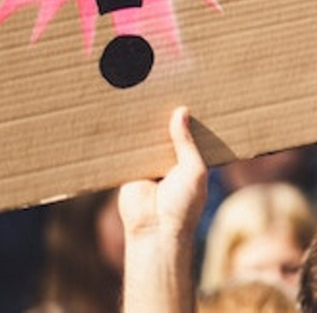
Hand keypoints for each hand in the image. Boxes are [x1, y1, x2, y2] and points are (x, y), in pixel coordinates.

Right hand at [119, 106, 206, 312]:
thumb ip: (186, 141)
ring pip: (147, 137)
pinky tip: (123, 114)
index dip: (189, 116)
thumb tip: (181, 111)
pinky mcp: (129, 169)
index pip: (189, 132)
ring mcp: (149, 163)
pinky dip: (125, 137)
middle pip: (166, 131)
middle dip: (165, 114)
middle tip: (163, 86)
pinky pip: (127, 150)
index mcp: (189, 159)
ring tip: (143, 93)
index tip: (189, 91)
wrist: (154, 230)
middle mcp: (169, 159)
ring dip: (144, 123)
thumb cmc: (183, 203)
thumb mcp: (193, 168)